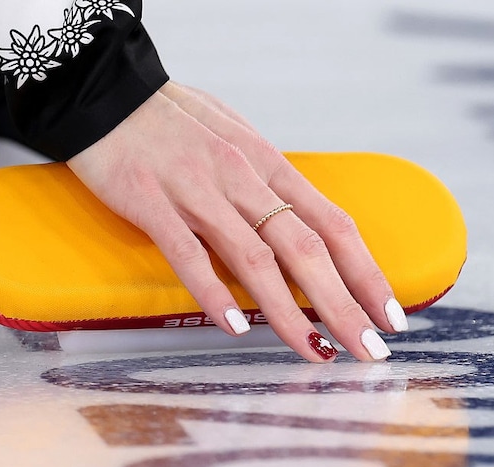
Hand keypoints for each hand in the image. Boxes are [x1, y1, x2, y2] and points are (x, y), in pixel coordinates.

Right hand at [66, 82, 407, 361]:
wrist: (105, 88)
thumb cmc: (176, 119)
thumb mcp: (238, 139)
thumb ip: (269, 182)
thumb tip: (302, 220)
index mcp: (269, 165)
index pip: (333, 224)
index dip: (366, 272)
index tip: (388, 313)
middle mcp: (243, 177)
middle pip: (306, 248)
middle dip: (344, 304)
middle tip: (368, 348)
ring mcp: (198, 190)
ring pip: (255, 258)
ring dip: (289, 311)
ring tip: (315, 350)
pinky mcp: (151, 201)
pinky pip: (188, 253)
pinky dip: (214, 292)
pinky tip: (235, 327)